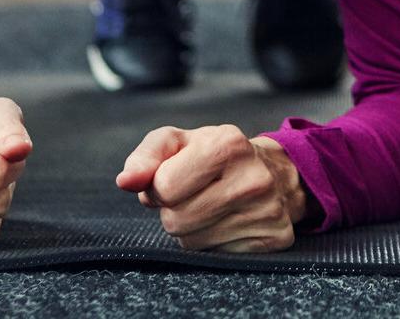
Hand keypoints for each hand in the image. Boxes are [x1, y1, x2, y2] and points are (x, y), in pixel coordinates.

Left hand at [117, 124, 307, 252]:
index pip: (165, 186)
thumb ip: (145, 156)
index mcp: (226, 144)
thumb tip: (124, 181)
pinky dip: (211, 242)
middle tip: (190, 194)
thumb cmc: (213, 153)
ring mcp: (267, 211)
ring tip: (207, 206)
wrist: (275, 172)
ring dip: (189, 228)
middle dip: (172, 209)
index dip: (158, 186)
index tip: (170, 177)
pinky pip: (216, 257)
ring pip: (192, 242)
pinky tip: (225, 221)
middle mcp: (252, 178)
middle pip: (176, 219)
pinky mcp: (274, 238)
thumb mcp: (177, 141)